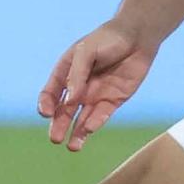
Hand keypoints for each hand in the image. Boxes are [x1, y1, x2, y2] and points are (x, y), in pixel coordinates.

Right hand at [38, 21, 155, 151]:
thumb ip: (78, 74)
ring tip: (72, 147)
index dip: (46, 104)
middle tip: (55, 139)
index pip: (51, 93)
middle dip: (58, 125)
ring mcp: (95, 95)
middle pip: (64, 111)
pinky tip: (90, 130)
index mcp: (66, 72)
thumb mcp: (87, 51)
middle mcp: (79, 87)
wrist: (137, 36)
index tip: (46, 113)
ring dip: (76, 133)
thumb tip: (71, 100)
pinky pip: (101, 115)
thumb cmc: (108, 38)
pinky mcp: (113, 100)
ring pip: (82, 119)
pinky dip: (95, 123)